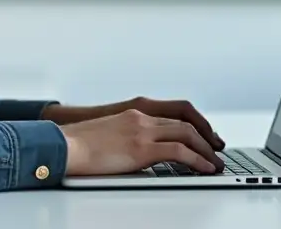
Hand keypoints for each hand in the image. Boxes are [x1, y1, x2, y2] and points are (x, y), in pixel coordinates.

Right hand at [43, 96, 224, 150]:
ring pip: (188, 134)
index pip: (175, 112)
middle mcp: (142, 117)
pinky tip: (205, 168)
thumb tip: (135, 153)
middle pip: (186, 121)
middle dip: (206, 137)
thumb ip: (126, 137)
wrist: (63, 145)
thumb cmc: (78, 144)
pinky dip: (198, 160)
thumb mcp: (107, 134)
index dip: (194, 124)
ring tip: (216, 164)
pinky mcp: (142, 148)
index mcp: (134, 113)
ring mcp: (142, 131)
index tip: (205, 136)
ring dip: (206, 150)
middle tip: (217, 151)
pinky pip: (180, 151)